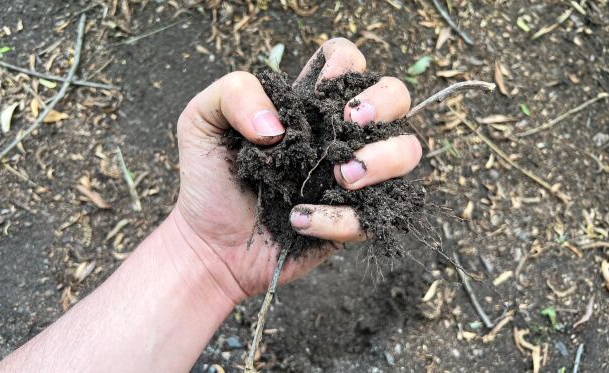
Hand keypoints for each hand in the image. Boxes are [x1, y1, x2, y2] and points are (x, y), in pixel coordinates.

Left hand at [171, 38, 421, 300]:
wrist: (211, 246)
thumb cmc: (209, 180)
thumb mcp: (200, 122)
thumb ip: (234, 94)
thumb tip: (281, 125)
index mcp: (308, 104)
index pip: (347, 61)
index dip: (343, 68)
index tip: (317, 96)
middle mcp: (338, 133)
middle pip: (395, 95)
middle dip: (382, 105)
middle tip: (348, 126)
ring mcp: (352, 175)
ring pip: (408, 151)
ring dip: (382, 160)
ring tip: (339, 177)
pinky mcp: (355, 218)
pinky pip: (376, 212)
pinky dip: (341, 218)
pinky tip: (300, 220)